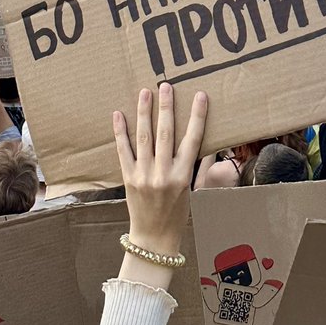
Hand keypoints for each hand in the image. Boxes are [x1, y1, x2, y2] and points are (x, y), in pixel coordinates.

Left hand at [113, 83, 207, 255]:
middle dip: (166, 107)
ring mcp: (144, 176)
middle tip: (166, 85)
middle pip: (166, 134)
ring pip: (144, 138)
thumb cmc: (177, 214)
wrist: (154, 239)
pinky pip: (123, 151)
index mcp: (183, 176)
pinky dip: (121, 132)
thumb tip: (206, 143)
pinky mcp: (128, 178)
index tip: (200, 96)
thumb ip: (196, 165)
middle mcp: (164, 174)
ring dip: (144, 112)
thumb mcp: (192, 190)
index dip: (197, 116)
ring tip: (145, 92)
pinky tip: (119, 114)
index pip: (193, 140)